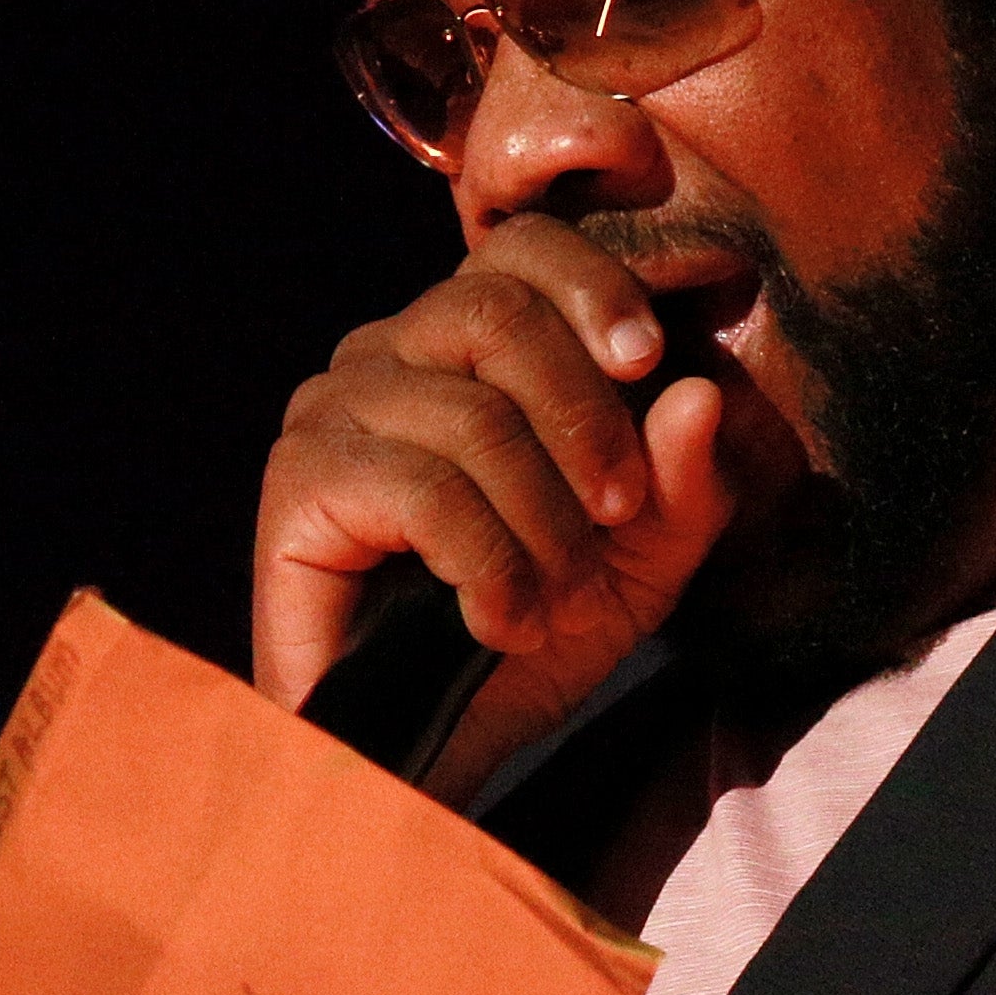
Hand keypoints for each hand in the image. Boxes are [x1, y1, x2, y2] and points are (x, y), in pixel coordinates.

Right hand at [256, 220, 753, 793]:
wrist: (434, 747)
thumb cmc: (533, 636)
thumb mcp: (640, 561)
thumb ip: (681, 483)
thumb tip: (696, 394)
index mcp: (466, 341)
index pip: (522, 247)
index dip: (593, 285)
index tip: (648, 360)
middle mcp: (389, 350)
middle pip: (498, 311)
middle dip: (584, 418)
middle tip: (618, 516)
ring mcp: (334, 407)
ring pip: (472, 415)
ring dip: (543, 523)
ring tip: (563, 601)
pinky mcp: (298, 478)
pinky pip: (421, 488)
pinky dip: (487, 565)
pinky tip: (504, 623)